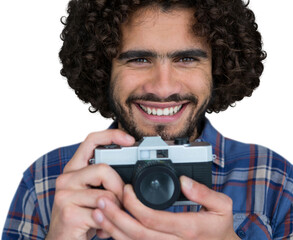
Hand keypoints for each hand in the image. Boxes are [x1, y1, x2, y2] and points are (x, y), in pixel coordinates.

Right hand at [46, 129, 134, 239]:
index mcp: (74, 169)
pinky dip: (108, 224)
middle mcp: (66, 178)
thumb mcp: (92, 193)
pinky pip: (102, 213)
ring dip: (115, 209)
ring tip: (108, 216)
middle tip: (119, 201)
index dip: (111, 135)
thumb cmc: (81, 216)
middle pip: (104, 169)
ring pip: (106, 194)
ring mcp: (64, 195)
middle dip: (119, 187)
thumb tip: (131, 175)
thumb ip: (104, 180)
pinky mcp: (68, 213)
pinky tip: (101, 228)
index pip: (91, 141)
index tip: (129, 139)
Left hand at [93, 176, 239, 239]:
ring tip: (97, 212)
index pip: (152, 218)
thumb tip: (184, 181)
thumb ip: (204, 193)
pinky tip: (108, 226)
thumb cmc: (220, 228)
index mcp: (187, 228)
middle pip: (136, 233)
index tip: (125, 189)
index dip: (134, 204)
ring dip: (113, 228)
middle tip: (100, 200)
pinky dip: (120, 238)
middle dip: (115, 217)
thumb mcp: (222, 207)